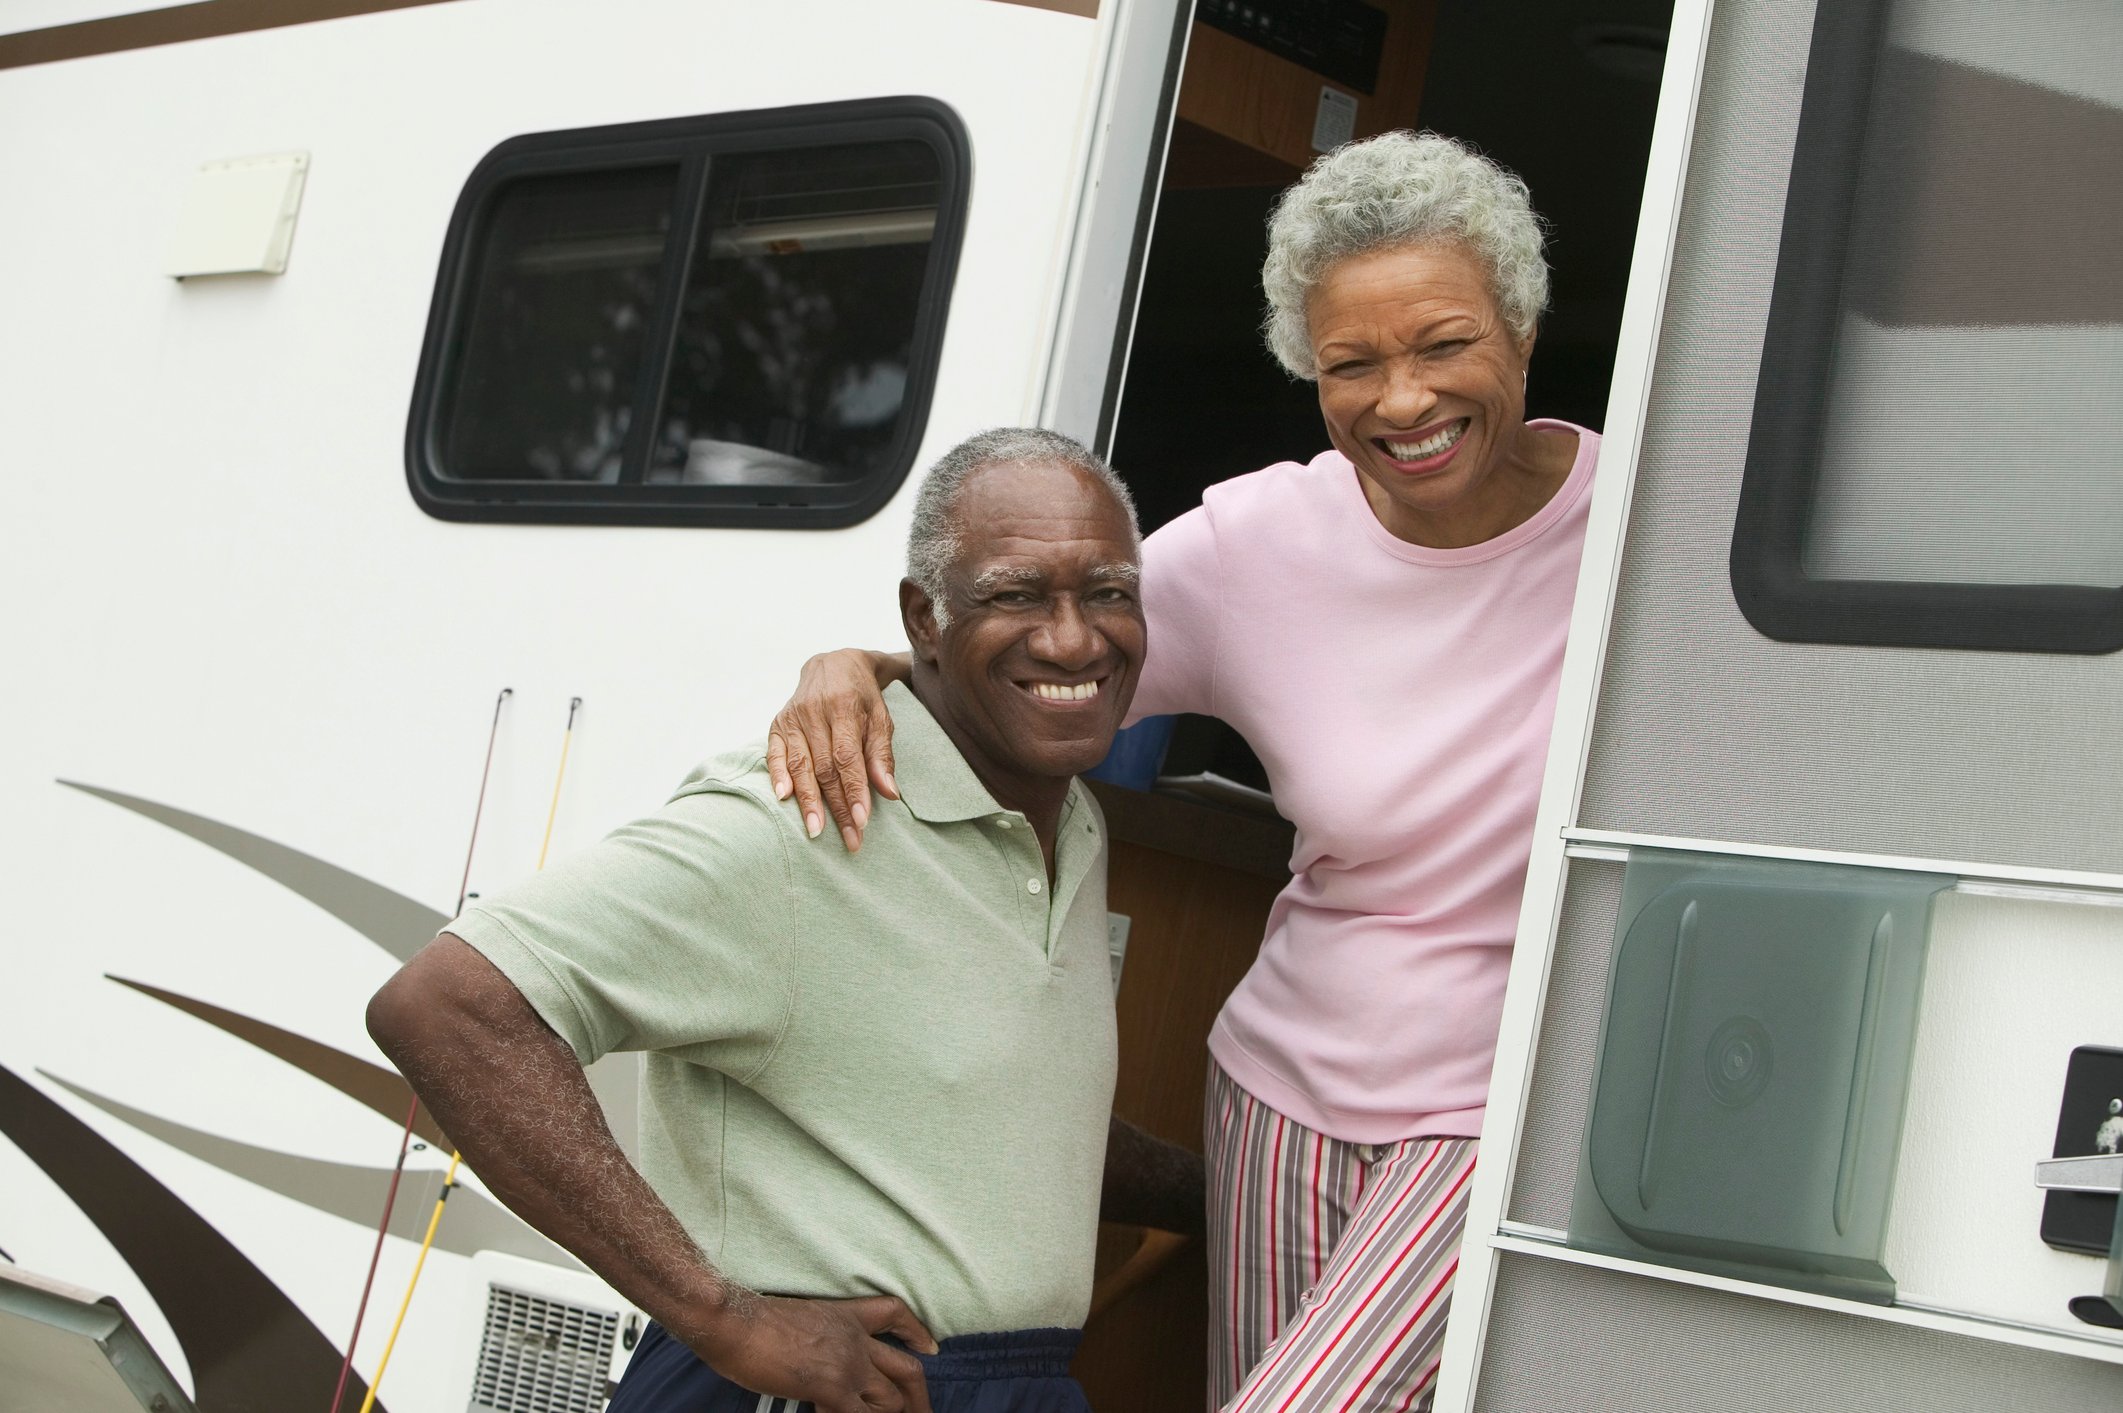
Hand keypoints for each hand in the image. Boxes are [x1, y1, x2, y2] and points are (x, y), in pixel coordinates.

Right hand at [694, 1292, 937, 1412]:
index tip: (929, 1346)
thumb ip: (820, 1337)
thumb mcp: (800, 1318)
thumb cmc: (753, 1320)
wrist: (736, 1321)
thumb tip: (821, 1360)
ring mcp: (847, 1364)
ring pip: (890, 1400)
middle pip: (907, 1369)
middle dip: (919, 1398)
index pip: (895, 1314)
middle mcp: (854, 1339)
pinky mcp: (831, 1387)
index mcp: (846, 1316)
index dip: (917, 1332)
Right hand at [767, 649, 900, 852]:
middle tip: (849, 838)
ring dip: (808, 801)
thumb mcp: (881, 719)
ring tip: (816, 831)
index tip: (862, 821)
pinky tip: (783, 799)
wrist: (833, 664)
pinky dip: (778, 776)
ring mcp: (792, 717)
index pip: (847, 757)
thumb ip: (882, 755)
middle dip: (837, 806)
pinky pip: (774, 753)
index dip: (854, 791)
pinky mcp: (777, 723)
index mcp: (844, 707)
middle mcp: (814, 712)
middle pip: (824, 768)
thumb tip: (889, 793)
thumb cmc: (863, 697)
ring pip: (800, 765)